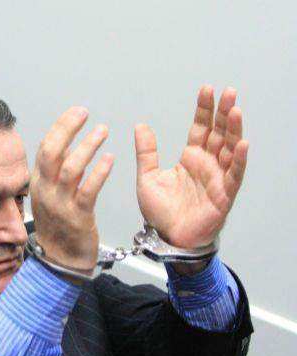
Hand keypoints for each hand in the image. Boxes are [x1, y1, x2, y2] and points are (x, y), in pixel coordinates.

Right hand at [30, 107, 113, 270]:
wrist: (60, 262)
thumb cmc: (59, 228)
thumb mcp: (50, 196)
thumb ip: (56, 172)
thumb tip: (66, 146)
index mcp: (39, 184)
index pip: (45, 148)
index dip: (60, 127)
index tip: (75, 112)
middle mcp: (46, 191)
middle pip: (51, 153)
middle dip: (67, 129)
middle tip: (84, 114)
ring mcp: (60, 204)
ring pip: (69, 169)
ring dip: (86, 147)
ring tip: (102, 131)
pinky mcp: (77, 216)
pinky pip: (87, 191)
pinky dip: (99, 172)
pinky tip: (110, 159)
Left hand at [135, 86, 248, 248]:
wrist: (167, 237)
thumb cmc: (161, 212)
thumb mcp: (147, 177)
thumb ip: (146, 152)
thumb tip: (140, 126)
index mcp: (190, 158)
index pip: (200, 128)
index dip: (204, 110)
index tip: (206, 90)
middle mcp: (207, 165)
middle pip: (219, 133)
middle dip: (224, 113)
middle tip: (228, 92)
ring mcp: (217, 178)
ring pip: (230, 149)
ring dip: (234, 130)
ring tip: (235, 110)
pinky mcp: (224, 195)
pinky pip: (234, 175)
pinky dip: (239, 160)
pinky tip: (241, 144)